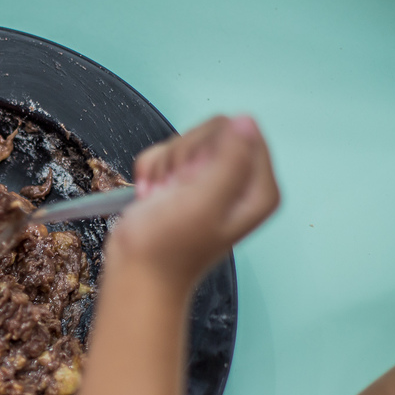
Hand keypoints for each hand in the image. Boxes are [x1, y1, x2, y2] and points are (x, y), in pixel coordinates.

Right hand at [112, 115, 280, 286]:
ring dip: (163, 166)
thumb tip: (244, 120)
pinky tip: (151, 195)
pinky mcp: (183, 183)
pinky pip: (165, 154)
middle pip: (211, 132)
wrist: (136, 275)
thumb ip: (231, 159)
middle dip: (182, 156)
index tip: (193, 179)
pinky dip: (151, 171)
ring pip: (185, 142)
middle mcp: (239, 181)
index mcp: (258, 188)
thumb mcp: (204, 202)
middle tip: (174, 189)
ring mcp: (210, 181)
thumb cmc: (168, 248)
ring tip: (160, 197)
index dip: (207, 148)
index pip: (239, 130)